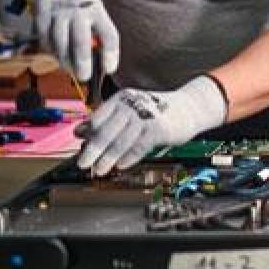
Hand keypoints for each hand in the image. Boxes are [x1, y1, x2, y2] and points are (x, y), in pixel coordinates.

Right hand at [25, 0, 118, 81]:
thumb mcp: (95, 12)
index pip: (108, 34)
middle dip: (83, 62)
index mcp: (97, 11)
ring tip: (69, 68)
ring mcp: (58, 13)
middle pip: (81, 40)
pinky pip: (44, 40)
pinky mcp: (41, 16)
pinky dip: (51, 51)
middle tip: (84, 76)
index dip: (111, 54)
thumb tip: (99, 65)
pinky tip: (56, 54)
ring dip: (64, 60)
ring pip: (60, 43)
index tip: (110, 68)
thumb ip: (97, 35)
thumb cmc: (80, 4)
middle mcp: (78, 11)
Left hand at [76, 76, 226, 174]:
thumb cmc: (157, 111)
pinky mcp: (158, 129)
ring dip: (108, 158)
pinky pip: (138, 147)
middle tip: (83, 163)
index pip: (98, 117)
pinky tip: (121, 165)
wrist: (189, 106)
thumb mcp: (129, 110)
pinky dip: (128, 158)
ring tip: (100, 170)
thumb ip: (106, 119)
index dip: (87, 134)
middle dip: (93, 150)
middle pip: (106, 131)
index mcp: (121, 98)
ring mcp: (146, 116)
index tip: (79, 147)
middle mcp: (132, 104)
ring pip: (121, 141)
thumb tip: (79, 131)